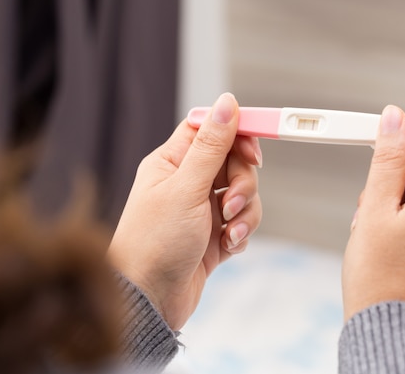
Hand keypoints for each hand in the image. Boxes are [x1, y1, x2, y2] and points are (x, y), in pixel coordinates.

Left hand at [107, 93, 261, 329]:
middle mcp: (186, 182)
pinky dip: (240, 233)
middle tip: (231, 204)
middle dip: (243, 183)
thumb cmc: (154, 244)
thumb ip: (211, 146)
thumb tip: (227, 102)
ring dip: (244, 213)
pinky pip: (241, 222)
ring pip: (242, 194)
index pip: (210, 130)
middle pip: (233, 162)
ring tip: (228, 233)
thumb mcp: (186, 189)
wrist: (150, 301)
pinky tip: (226, 248)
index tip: (254, 152)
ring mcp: (201, 210)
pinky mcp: (213, 236)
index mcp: (171, 162)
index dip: (237, 135)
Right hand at [342, 105, 404, 329]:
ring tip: (370, 231)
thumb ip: (386, 160)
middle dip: (396, 179)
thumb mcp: (374, 209)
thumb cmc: (377, 275)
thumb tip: (395, 117)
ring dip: (396, 204)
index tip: (387, 139)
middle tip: (368, 203)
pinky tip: (384, 245)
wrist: (386, 331)